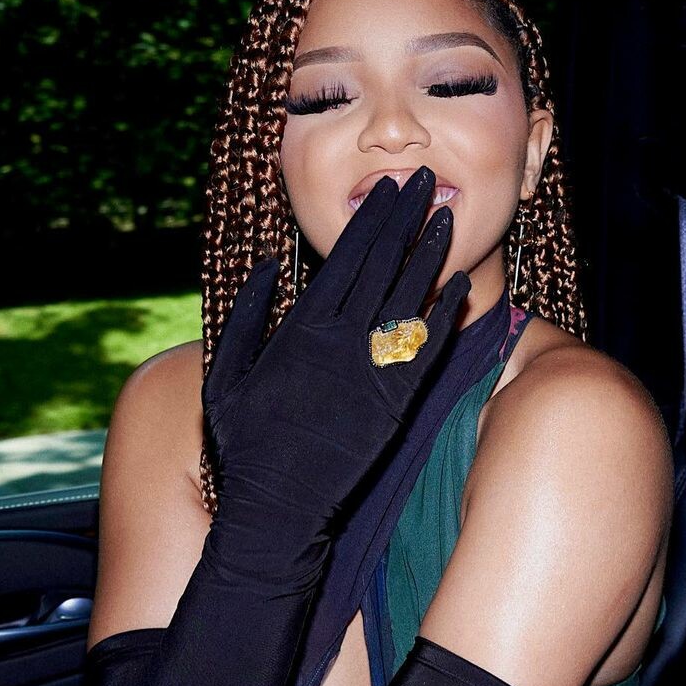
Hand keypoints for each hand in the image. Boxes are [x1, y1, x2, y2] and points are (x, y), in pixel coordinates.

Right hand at [203, 166, 470, 560]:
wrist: (280, 505)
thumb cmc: (247, 445)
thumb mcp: (224, 376)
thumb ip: (244, 319)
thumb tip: (266, 269)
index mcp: (302, 328)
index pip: (345, 258)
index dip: (371, 220)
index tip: (388, 190)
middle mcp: (343, 341)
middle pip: (383, 265)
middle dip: (406, 218)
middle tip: (426, 180)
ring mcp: (374, 371)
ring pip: (411, 299)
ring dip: (431, 254)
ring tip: (448, 217)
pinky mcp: (398, 404)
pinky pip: (429, 351)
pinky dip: (445, 317)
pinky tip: (461, 288)